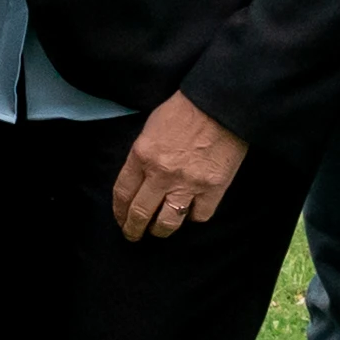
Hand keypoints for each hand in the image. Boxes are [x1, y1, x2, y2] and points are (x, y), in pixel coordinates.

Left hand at [107, 94, 247, 241]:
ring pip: (168, 222)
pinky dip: (193, 216)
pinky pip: (199, 216)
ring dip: (161, 230)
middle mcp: (161, 174)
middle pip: (141, 213)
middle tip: (133, 235)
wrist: (219, 105)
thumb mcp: (150, 129)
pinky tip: (190, 212)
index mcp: (141, 155)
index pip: (123, 193)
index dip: (119, 211)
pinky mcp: (213, 189)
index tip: (120, 219)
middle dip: (134, 229)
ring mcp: (188, 184)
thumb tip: (140, 179)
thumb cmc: (183, 110)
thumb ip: (143, 156)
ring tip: (159, 230)